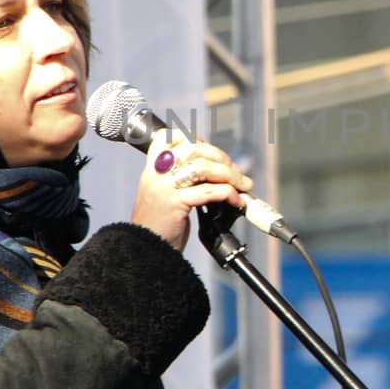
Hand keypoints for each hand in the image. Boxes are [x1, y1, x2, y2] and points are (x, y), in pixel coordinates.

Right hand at [130, 133, 252, 250]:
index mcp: (152, 168)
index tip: (212, 152)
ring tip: (242, 186)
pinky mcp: (175, 204)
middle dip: (221, 157)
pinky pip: (209, 191)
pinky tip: (236, 202)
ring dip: (229, 175)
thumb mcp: (164, 194)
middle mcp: (156, 174)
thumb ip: (182, 178)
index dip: (194, 137)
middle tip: (236, 172)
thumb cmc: (160, 225)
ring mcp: (164, 188)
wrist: (146, 251)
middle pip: (193, 149)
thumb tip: (217, 166)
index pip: (169, 137)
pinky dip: (229, 194)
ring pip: (203, 167)